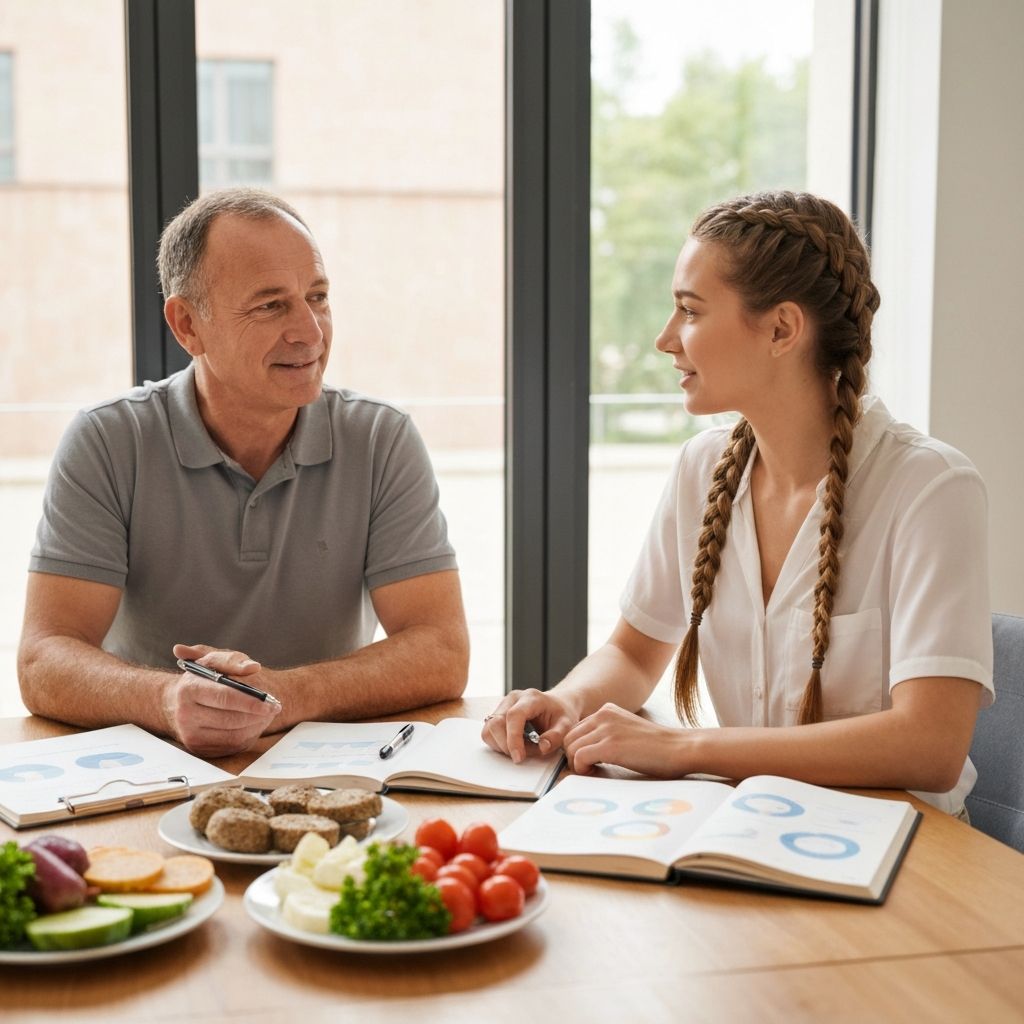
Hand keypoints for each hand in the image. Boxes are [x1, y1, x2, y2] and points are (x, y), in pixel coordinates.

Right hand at [166, 643, 280, 756]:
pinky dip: (248, 735)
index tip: (270, 703)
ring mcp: (191, 735)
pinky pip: (231, 746)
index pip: (225, 697)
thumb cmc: (204, 678)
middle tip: (274, 708)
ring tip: (266, 714)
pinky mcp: (200, 749)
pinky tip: (254, 724)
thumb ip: (234, 660)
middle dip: (257, 715)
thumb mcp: (215, 661)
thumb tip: (253, 667)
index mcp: (189, 689)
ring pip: (233, 736)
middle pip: (230, 720)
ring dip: (256, 726)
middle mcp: (185, 714)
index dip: (250, 702)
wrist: (179, 702)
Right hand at [481, 688, 579, 763]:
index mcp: (530, 698)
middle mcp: (513, 699)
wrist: (557, 705)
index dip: (513, 738)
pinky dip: (498, 744)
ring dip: (502, 746)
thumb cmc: (560, 714)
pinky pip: (489, 733)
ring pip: (489, 729)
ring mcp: (503, 706)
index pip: (514, 716)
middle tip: (525, 755)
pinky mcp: (497, 715)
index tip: (518, 757)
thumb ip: (557, 737)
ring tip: (521, 749)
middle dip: (507, 745)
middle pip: (496, 723)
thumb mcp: (567, 725)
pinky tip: (514, 745)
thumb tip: (542, 747)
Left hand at [563, 703, 689, 776]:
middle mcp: (603, 715)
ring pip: (570, 747)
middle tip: (589, 768)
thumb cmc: (658, 747)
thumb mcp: (627, 730)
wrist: (680, 748)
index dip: (578, 748)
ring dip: (577, 764)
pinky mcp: (610, 746)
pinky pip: (579, 757)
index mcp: (607, 710)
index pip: (575, 729)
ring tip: (594, 770)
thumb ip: (607, 734)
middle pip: (569, 737)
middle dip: (573, 756)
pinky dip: (581, 769)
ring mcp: (606, 729)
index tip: (589, 761)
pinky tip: (595, 772)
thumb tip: (585, 753)